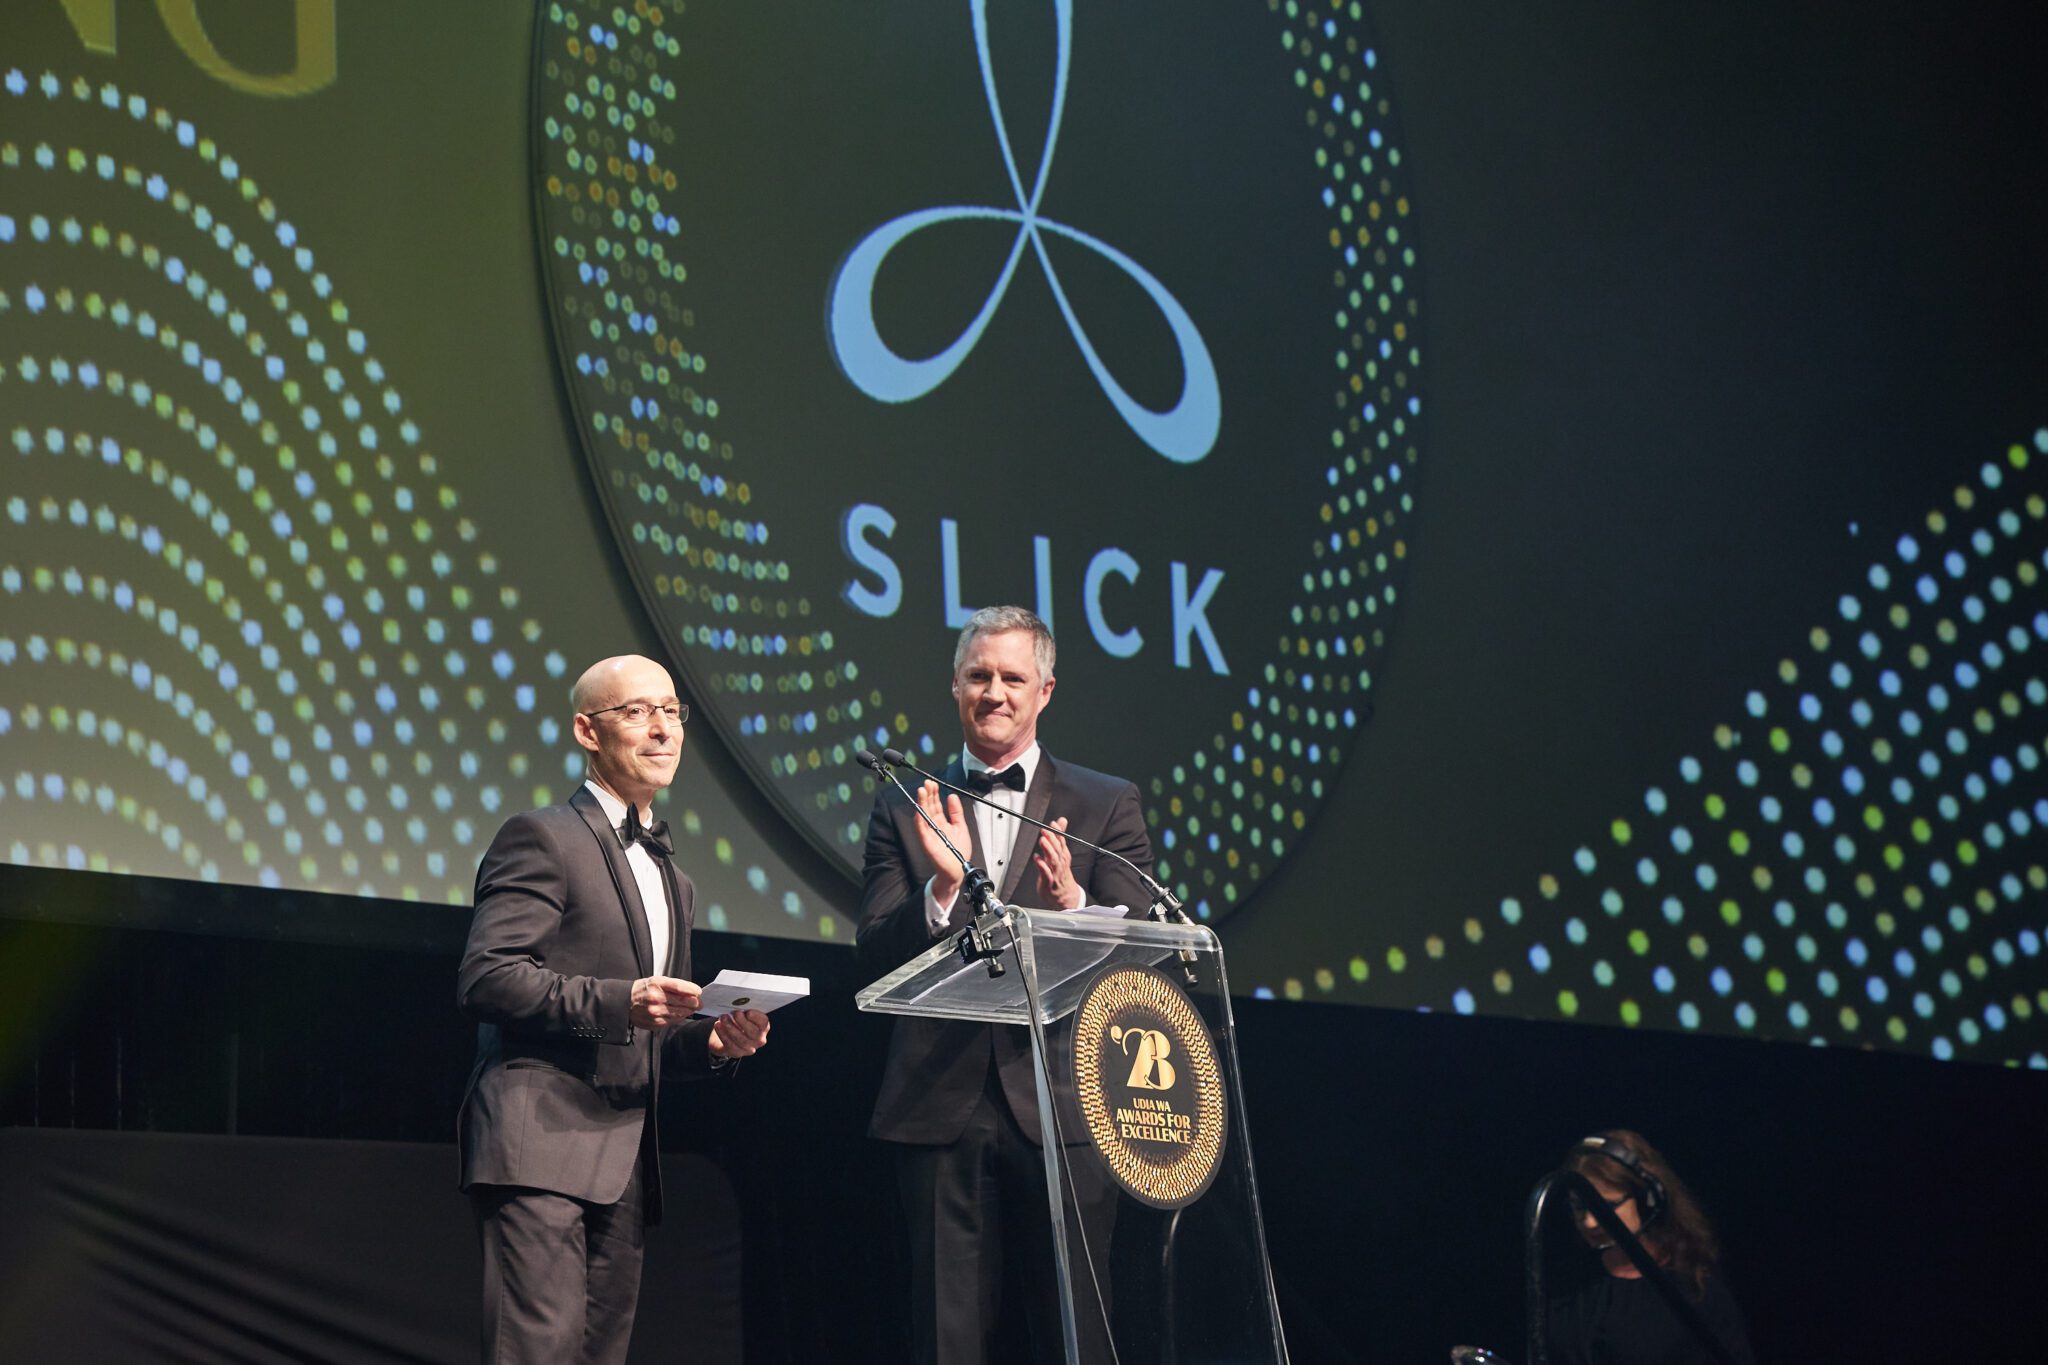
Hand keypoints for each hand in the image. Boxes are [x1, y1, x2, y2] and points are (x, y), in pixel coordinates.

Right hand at [630, 976, 700, 1029]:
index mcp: (657, 984)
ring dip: (688, 1011)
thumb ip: (675, 985)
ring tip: (690, 1008)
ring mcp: (655, 1012)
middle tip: (699, 1003)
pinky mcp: (655, 1022)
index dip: (692, 990)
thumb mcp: (657, 980)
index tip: (699, 992)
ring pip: (680, 1012)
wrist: (626, 1002)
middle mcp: (656, 998)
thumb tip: (694, 992)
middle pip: (683, 1001)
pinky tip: (680, 1014)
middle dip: (695, 1002)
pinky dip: (679, 1017)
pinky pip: (673, 1021)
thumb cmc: (644, 989)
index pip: (680, 986)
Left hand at [708, 1008, 770, 1058]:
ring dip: (731, 1028)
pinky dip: (723, 1034)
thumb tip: (737, 1000)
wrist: (728, 1034)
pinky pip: (730, 1045)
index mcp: (763, 1026)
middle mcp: (759, 1039)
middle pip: (753, 1033)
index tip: (748, 1012)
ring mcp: (749, 1048)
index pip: (763, 1022)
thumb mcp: (743, 1013)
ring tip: (723, 1018)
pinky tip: (718, 1025)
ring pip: (741, 1040)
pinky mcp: (737, 1053)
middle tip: (734, 1013)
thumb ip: (743, 1008)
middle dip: (742, 1022)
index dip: (756, 1017)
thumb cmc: (738, 1019)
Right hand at [911, 780, 972, 902]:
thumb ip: (956, 812)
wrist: (957, 871)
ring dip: (921, 803)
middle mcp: (934, 827)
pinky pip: (922, 830)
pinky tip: (919, 811)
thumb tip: (952, 796)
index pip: (935, 805)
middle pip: (928, 807)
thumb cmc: (958, 853)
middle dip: (927, 794)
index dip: (934, 794)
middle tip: (926, 783)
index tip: (933, 783)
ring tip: (921, 792)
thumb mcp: (961, 827)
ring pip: (923, 816)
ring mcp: (929, 834)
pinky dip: (920, 821)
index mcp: (942, 823)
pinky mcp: (927, 843)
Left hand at [1032, 817, 1082, 908]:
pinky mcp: (1049, 882)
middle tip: (1045, 830)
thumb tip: (1061, 820)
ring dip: (1048, 850)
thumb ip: (1059, 836)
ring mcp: (1055, 873)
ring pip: (1053, 860)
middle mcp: (1060, 863)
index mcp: (1063, 856)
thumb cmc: (1061, 873)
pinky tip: (1037, 859)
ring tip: (1042, 841)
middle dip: (1052, 839)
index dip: (1058, 832)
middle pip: (1057, 850)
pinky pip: (1046, 874)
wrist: (1066, 896)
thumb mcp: (1061, 853)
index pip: (1062, 842)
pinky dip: (1042, 866)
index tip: (1053, 823)